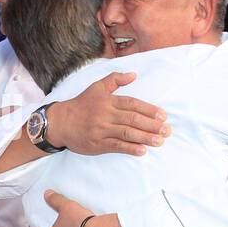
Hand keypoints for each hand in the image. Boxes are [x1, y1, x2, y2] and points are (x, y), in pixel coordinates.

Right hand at [47, 72, 168, 155]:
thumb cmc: (81, 105)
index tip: (163, 115)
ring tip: (160, 141)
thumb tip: (134, 75)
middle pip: (133, 119)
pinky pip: (116, 146)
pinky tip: (142, 151)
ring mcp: (102, 130)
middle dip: (152, 125)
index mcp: (108, 101)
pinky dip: (130, 149)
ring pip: (127, 133)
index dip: (149, 109)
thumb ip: (115, 79)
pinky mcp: (97, 144)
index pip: (132, 104)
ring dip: (145, 137)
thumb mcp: (96, 87)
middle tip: (167, 130)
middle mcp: (106, 115)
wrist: (60, 122)